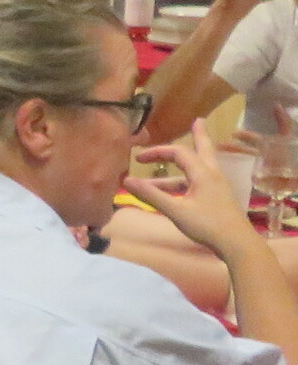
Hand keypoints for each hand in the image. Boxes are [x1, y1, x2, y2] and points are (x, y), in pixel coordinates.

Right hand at [127, 123, 256, 257]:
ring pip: (200, 167)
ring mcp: (218, 186)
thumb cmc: (207, 225)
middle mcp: (212, 174)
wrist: (237, 243)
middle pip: (203, 149)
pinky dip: (185, 181)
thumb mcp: (176, 210)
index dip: (157, 152)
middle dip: (199, 135)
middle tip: (198, 121)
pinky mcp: (219, 197)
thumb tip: (125, 181)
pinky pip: (200, 181)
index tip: (138, 159)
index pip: (179, 153)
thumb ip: (151, 195)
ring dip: (181, 165)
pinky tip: (173, 191)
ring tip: (160, 170)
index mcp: (203, 173)